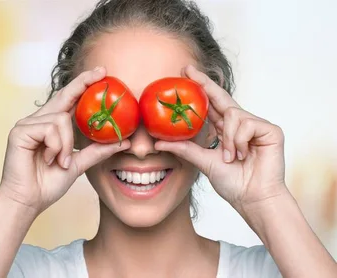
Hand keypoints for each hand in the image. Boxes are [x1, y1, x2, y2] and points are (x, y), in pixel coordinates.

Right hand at [0, 67, 129, 213]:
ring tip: (60, 162)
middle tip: (102, 72)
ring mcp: (27, 125)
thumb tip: (123, 141)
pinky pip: (49, 129)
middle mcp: (37, 121)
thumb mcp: (77, 164)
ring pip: (61, 119)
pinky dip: (56, 146)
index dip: (83, 84)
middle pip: (63, 96)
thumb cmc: (47, 184)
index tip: (102, 73)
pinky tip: (51, 159)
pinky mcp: (19, 131)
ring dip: (66, 144)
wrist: (28, 201)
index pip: (68, 100)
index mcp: (50, 126)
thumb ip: (97, 151)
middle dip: (83, 83)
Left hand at [155, 65, 286, 209]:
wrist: (252, 199)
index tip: (185, 73)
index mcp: (226, 130)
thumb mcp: (202, 162)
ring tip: (230, 157)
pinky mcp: (270, 130)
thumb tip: (157, 143)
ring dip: (228, 138)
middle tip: (187, 70)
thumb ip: (184, 149)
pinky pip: (246, 124)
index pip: (212, 105)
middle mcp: (241, 124)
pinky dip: (240, 140)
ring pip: (233, 114)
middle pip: (222, 97)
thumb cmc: (233, 183)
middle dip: (205, 83)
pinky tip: (244, 155)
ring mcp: (257, 126)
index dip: (201, 88)